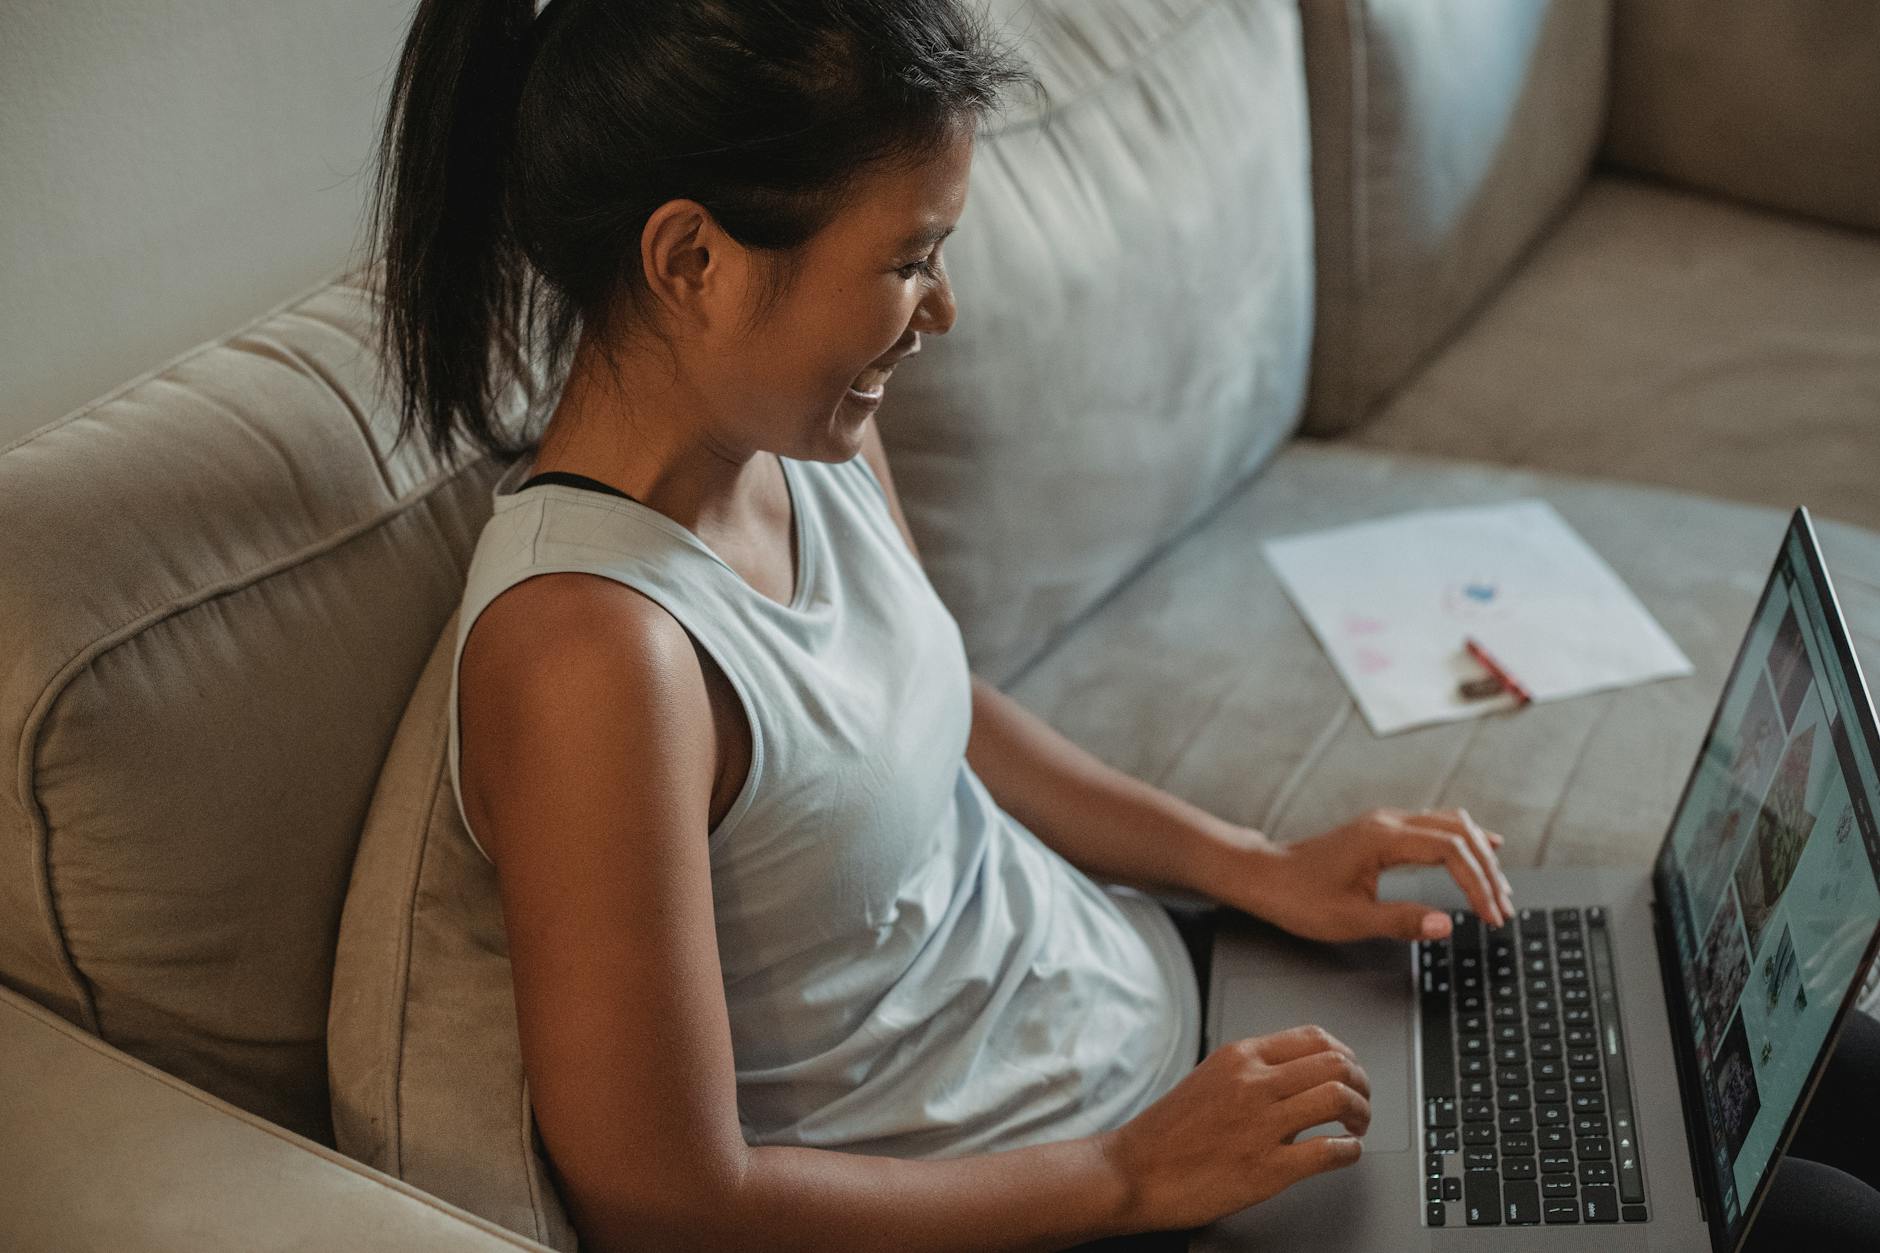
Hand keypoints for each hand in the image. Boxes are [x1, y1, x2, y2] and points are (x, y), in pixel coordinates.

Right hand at [1099, 1025, 1368, 1231]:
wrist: (1131, 1171)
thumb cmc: (1165, 1133)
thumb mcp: (1209, 1078)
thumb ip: (1250, 1071)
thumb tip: (1293, 1074)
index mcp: (1240, 1056)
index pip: (1314, 1037)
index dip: (1345, 1055)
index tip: (1350, 1071)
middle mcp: (1254, 1083)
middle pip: (1336, 1064)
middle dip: (1361, 1084)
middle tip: (1361, 1102)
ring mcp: (1262, 1124)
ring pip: (1338, 1098)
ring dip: (1361, 1114)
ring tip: (1356, 1127)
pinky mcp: (1267, 1168)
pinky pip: (1329, 1151)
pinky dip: (1350, 1152)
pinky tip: (1346, 1154)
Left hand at [1219, 807, 1513, 942]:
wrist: (1263, 877)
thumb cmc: (1298, 898)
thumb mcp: (1349, 919)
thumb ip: (1401, 921)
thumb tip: (1446, 925)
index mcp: (1384, 839)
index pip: (1453, 852)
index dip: (1479, 885)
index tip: (1492, 916)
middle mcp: (1389, 822)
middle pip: (1460, 834)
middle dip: (1488, 871)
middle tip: (1504, 908)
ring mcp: (1385, 823)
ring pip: (1450, 824)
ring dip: (1479, 854)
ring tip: (1499, 887)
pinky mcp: (1381, 831)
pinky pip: (1434, 826)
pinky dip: (1463, 841)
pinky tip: (1480, 849)